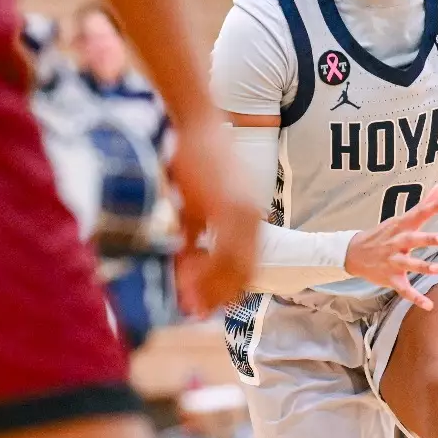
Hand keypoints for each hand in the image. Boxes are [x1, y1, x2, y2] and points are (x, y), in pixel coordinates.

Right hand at [166, 128, 259, 313]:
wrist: (195, 125)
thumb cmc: (193, 162)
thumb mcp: (196, 207)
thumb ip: (195, 236)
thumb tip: (185, 262)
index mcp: (249, 220)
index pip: (247, 267)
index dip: (228, 290)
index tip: (209, 306)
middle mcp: (252, 218)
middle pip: (244, 272)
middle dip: (219, 295)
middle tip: (196, 312)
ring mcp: (244, 213)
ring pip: (234, 266)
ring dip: (209, 286)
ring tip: (188, 301)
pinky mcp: (229, 206)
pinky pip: (221, 249)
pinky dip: (203, 268)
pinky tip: (185, 276)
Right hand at [345, 184, 437, 308]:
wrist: (352, 254)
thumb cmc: (383, 235)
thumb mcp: (401, 219)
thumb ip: (424, 205)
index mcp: (400, 227)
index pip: (418, 214)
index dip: (432, 206)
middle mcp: (396, 243)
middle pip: (412, 239)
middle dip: (427, 239)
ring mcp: (393, 261)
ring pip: (408, 264)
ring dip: (422, 267)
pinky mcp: (391, 278)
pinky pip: (404, 290)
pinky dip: (416, 299)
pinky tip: (429, 305)